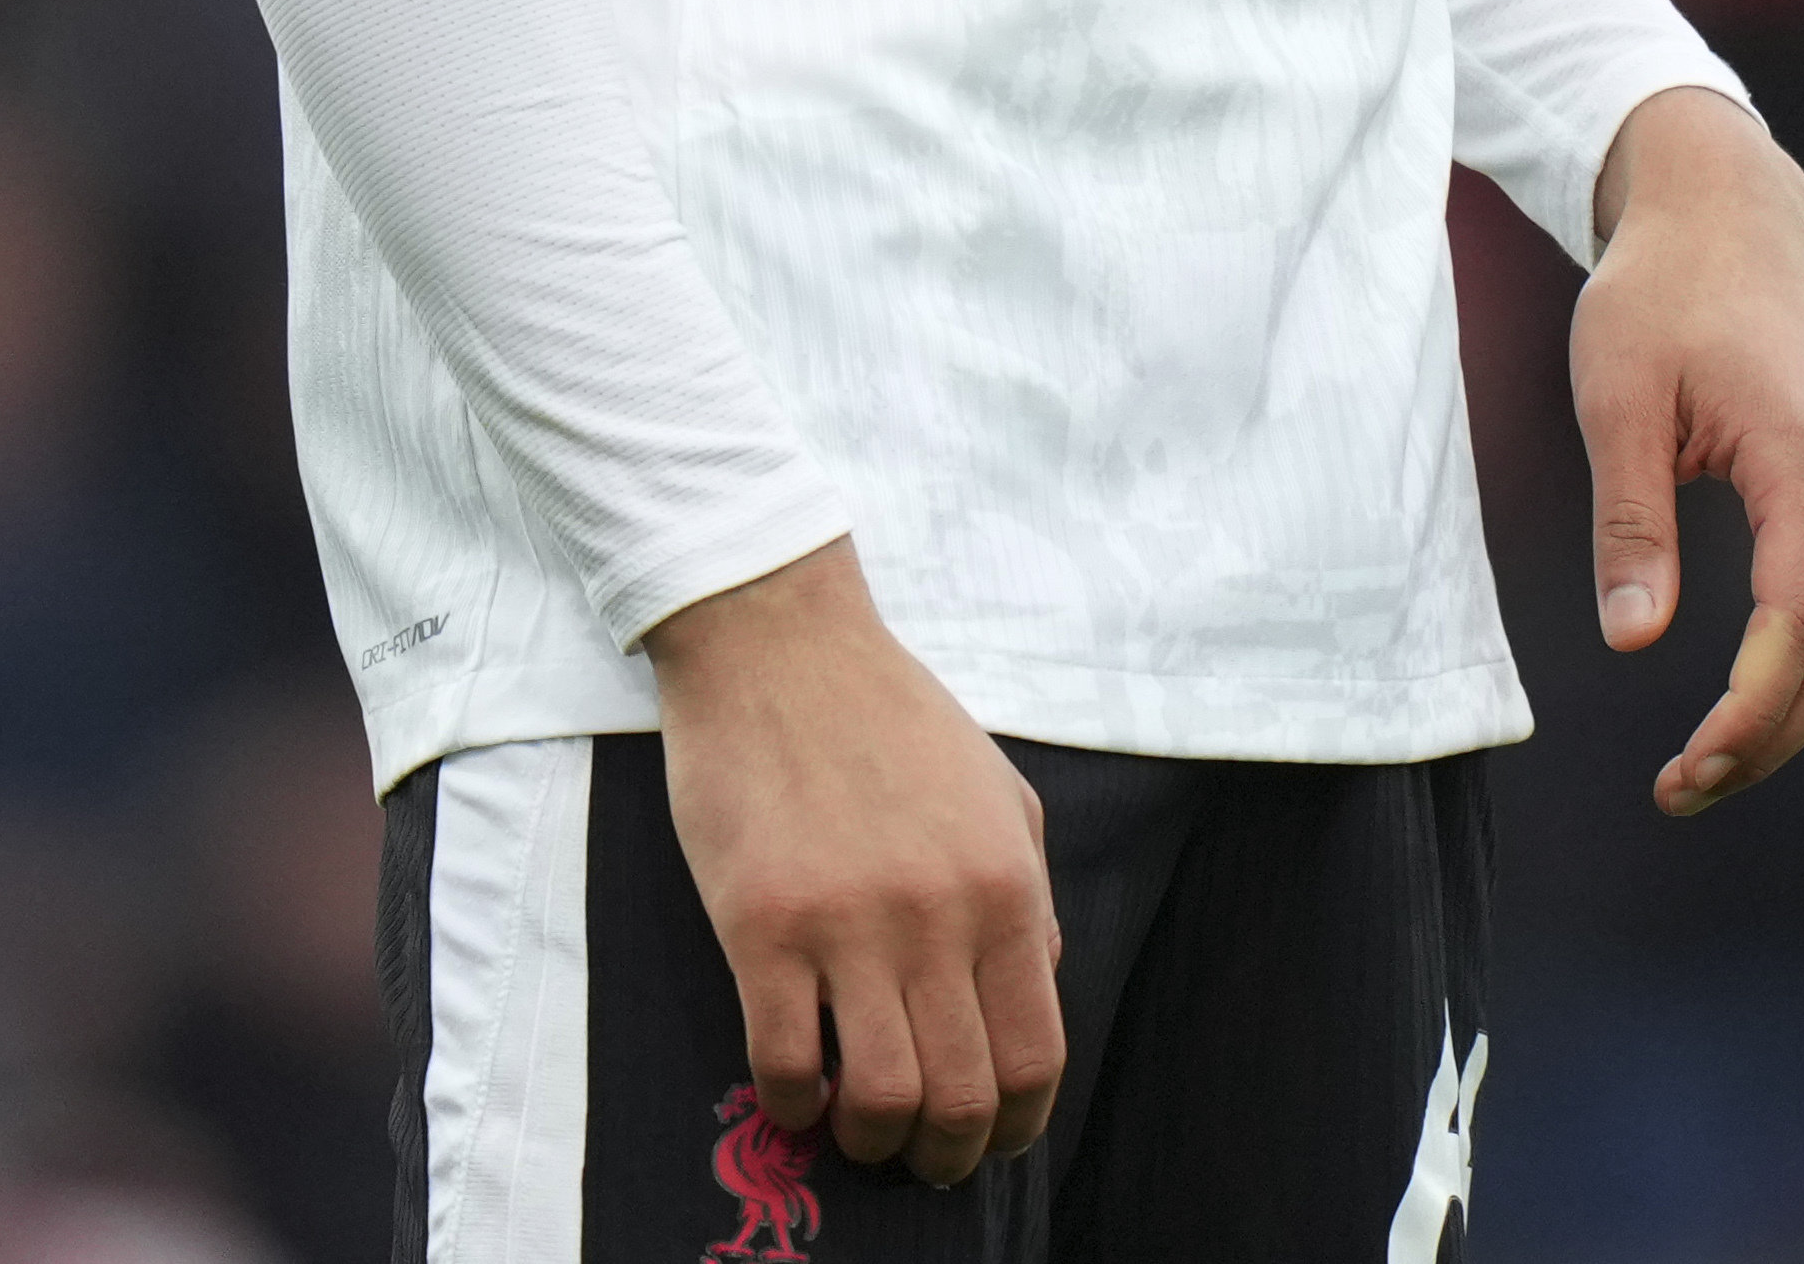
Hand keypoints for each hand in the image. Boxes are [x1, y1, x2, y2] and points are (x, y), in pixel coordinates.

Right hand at [641, 541, 1063, 1180]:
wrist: (781, 645)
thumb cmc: (891, 716)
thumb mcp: (997, 793)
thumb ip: (1028, 893)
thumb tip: (1040, 983)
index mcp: (1006, 888)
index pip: (1036, 1054)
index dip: (1019, 1125)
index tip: (996, 1141)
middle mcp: (938, 918)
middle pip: (963, 1095)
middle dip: (947, 1154)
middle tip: (922, 1157)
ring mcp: (848, 926)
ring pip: (879, 1097)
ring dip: (871, 1139)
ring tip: (858, 1130)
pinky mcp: (762, 926)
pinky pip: (783, 1060)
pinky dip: (794, 1102)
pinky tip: (796, 1091)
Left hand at [1574, 87, 1803, 818]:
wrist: (1724, 213)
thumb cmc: (1657, 295)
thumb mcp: (1615, 399)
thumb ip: (1630, 522)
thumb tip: (1632, 641)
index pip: (1802, 625)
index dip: (1750, 713)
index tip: (1683, 769)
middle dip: (1770, 738)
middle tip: (1678, 789)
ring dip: (1792, 717)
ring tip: (1700, 765)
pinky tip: (1742, 702)